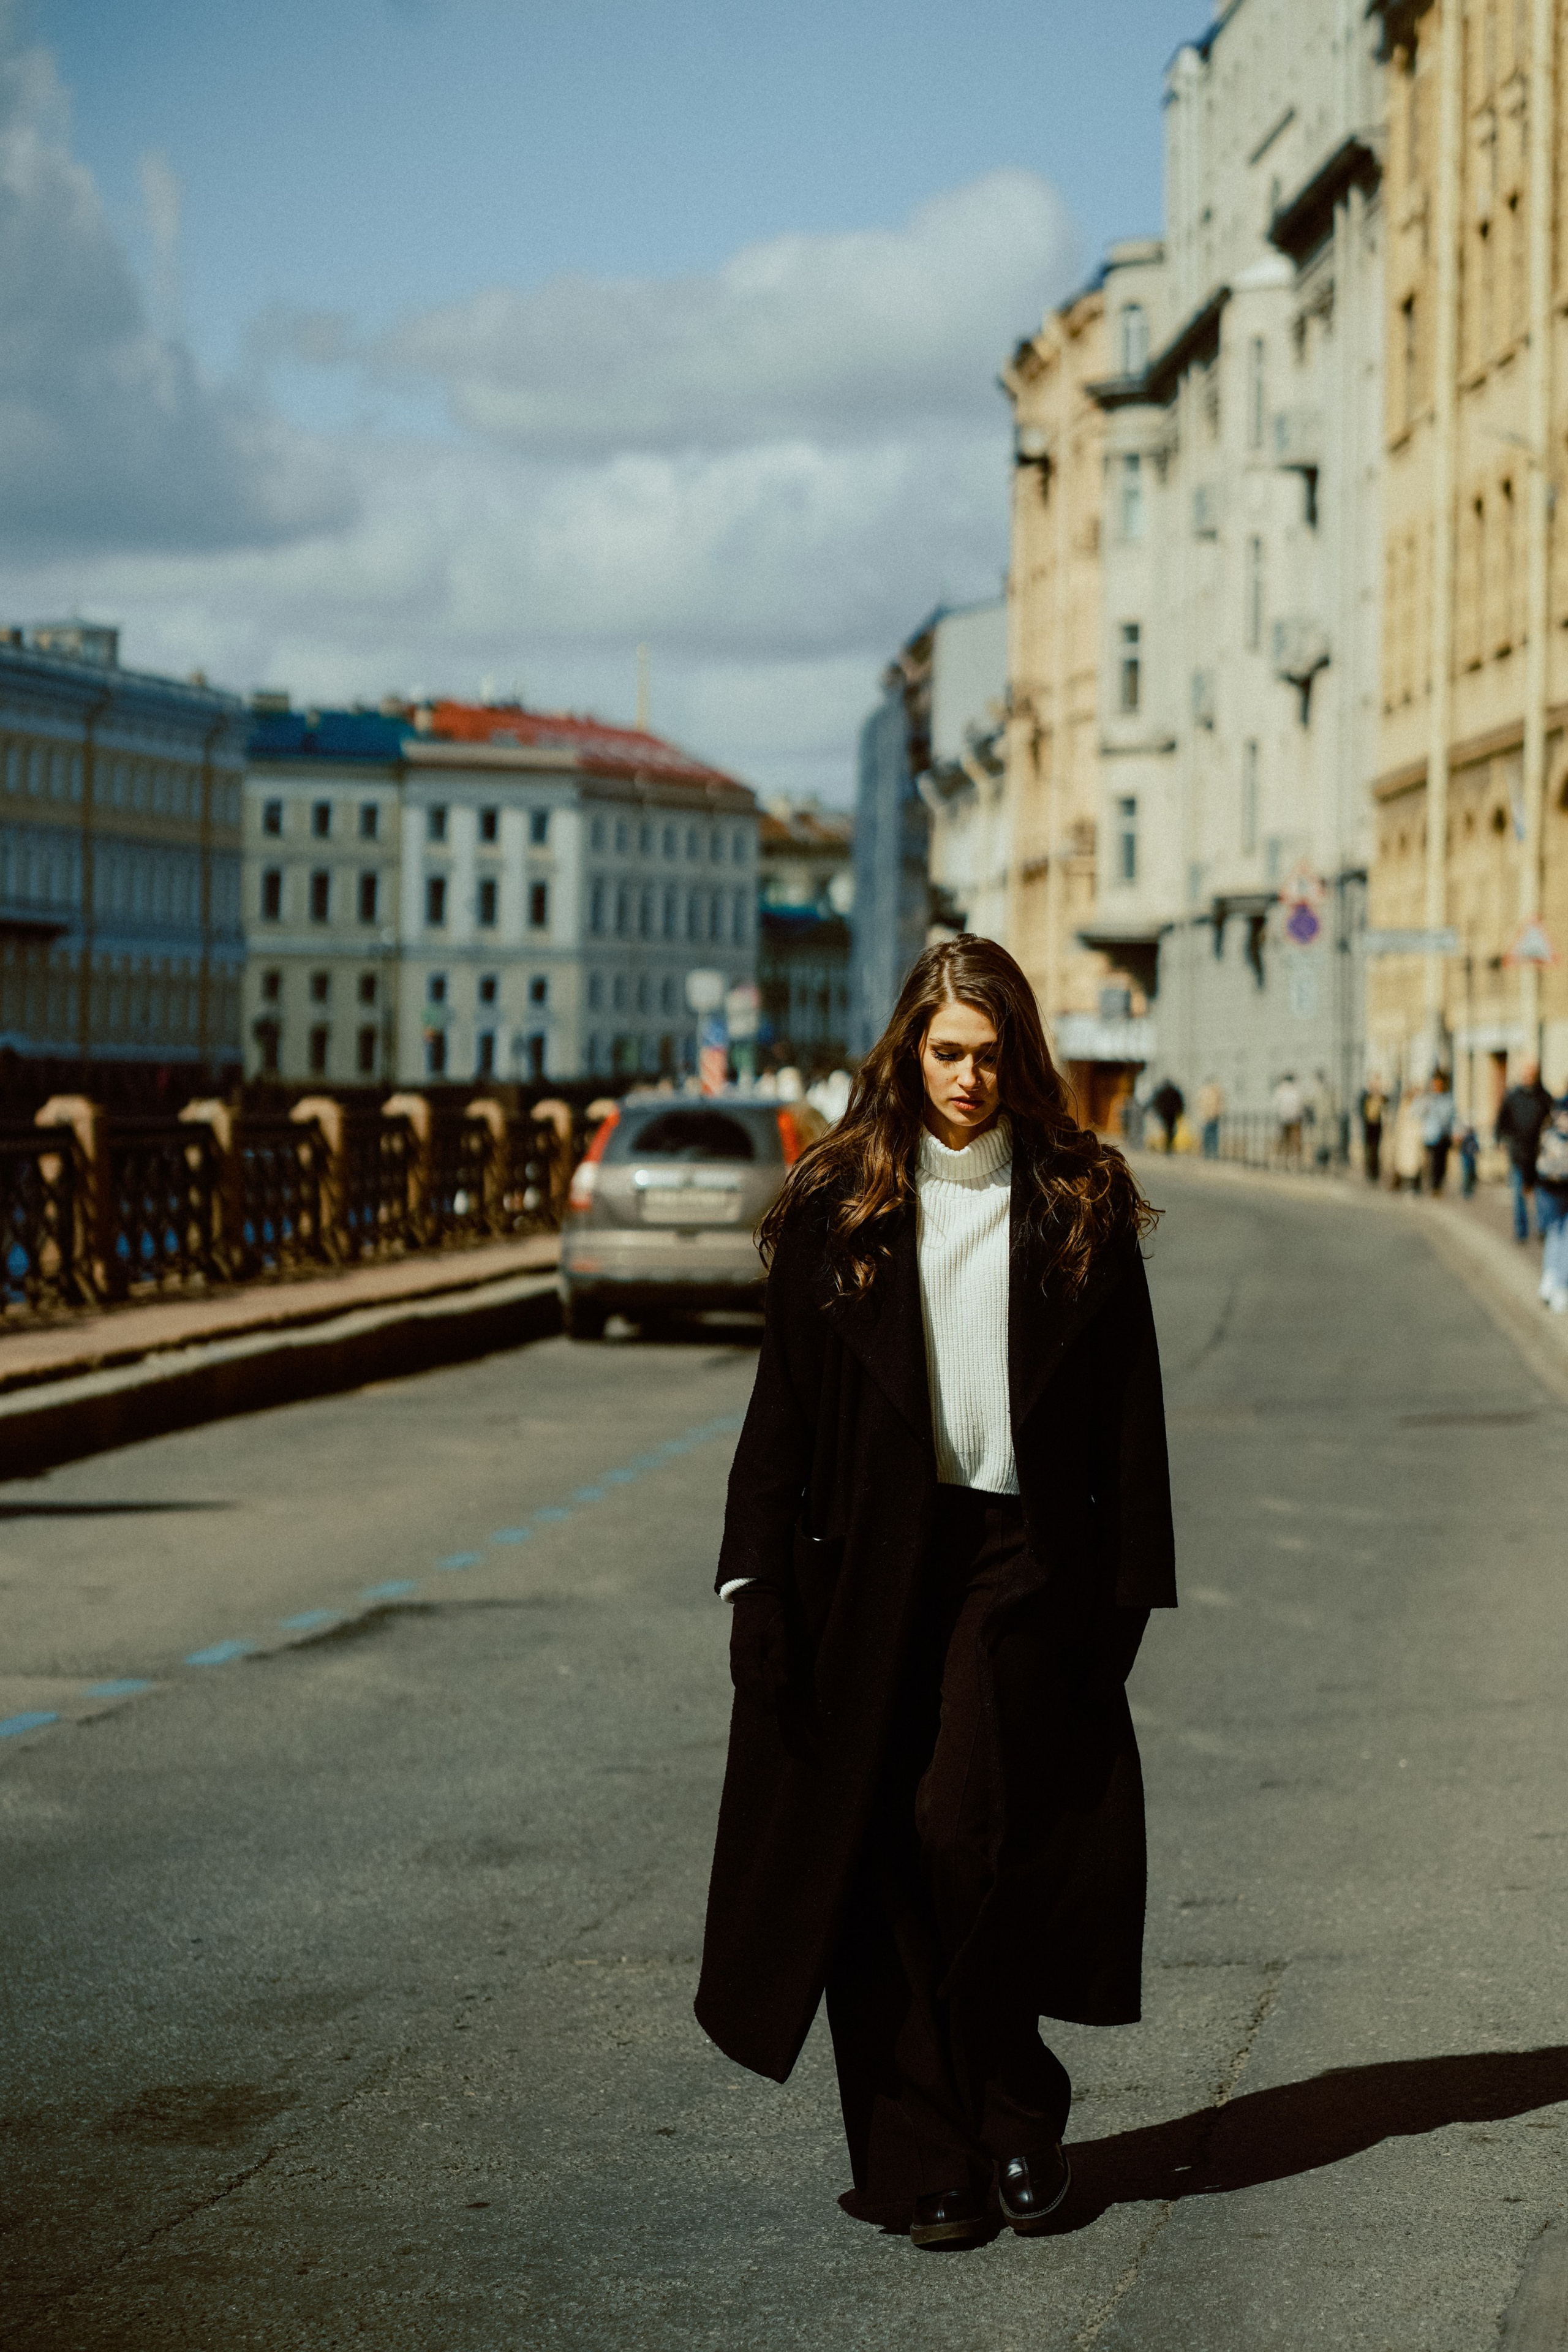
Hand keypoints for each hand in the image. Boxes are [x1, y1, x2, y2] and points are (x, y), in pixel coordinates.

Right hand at [729, 1583, 792, 1709]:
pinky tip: (759, 1689)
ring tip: (769, 1703)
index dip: (769, 1702)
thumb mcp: (780, 1640)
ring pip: (743, 1686)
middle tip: (776, 1711)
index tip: (780, 1711)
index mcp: (746, 1658)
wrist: (755, 1597)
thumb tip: (781, 1688)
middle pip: (747, 1691)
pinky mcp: (737, 1655)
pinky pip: (741, 1678)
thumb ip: (780, 1665)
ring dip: (756, 1696)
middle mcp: (737, 1662)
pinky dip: (750, 1687)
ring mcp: (735, 1659)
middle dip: (762, 1702)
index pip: (756, 1690)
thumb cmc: (770, 1618)